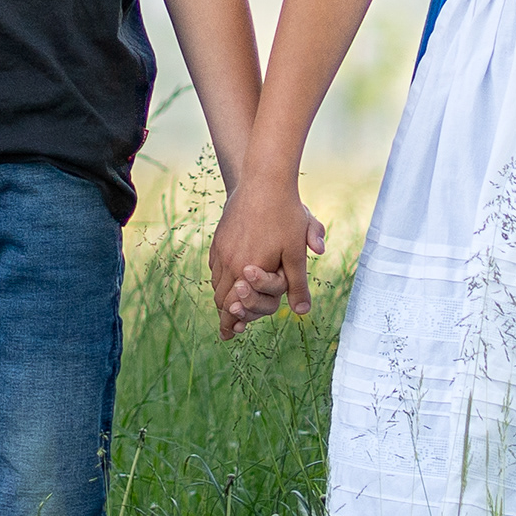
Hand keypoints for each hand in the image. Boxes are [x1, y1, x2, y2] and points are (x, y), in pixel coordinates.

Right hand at [209, 179, 311, 337]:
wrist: (264, 180)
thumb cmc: (285, 215)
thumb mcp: (296, 252)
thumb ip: (298, 284)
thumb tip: (301, 312)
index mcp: (247, 270)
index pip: (233, 306)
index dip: (231, 323)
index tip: (229, 336)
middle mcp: (229, 262)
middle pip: (220, 297)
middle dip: (224, 314)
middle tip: (228, 327)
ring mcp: (221, 248)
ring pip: (216, 281)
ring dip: (222, 295)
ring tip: (228, 305)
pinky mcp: (220, 237)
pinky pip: (215, 265)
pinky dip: (219, 277)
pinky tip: (228, 277)